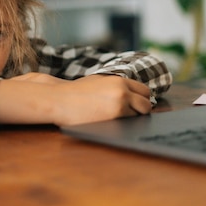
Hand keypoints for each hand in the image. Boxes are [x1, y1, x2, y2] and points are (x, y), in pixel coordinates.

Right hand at [0, 73, 151, 125]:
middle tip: (130, 116)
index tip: (137, 106)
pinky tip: (113, 125)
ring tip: (118, 121)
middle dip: (141, 111)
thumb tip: (132, 97)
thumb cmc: (74, 93)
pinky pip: (129, 124)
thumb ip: (115, 86)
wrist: (59, 100)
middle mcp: (122, 90)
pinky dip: (124, 126)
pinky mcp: (115, 116)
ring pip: (140, 115)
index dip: (142, 100)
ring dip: (132, 119)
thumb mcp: (97, 82)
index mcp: (118, 80)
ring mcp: (120, 103)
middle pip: (147, 104)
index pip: (145, 91)